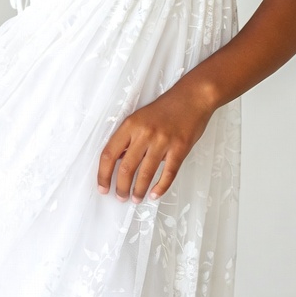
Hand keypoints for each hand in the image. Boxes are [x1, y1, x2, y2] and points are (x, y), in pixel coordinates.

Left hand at [97, 82, 214, 202]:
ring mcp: (163, 141)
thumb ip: (129, 138)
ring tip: (135, 199)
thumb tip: (117, 161)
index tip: (103, 188)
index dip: (103, 174)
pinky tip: (154, 194)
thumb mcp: (139, 118)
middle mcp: (144, 133)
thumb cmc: (165, 108)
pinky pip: (168, 173)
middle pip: (126, 167)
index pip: (109, 154)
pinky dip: (160, 187)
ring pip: (145, 173)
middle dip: (121, 187)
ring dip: (138, 190)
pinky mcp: (180, 148)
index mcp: (130, 125)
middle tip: (120, 198)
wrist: (192, 97)